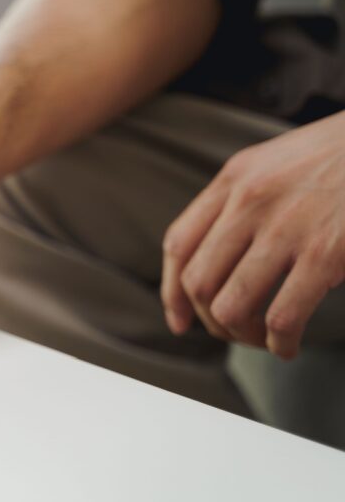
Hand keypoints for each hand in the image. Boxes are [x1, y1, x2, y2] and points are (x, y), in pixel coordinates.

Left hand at [162, 111, 344, 357]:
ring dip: (241, 335)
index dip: (172, 291)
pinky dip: (279, 342)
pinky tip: (287, 346)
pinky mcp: (325, 253)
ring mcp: (285, 227)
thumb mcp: (273, 162)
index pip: (179, 244)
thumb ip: (240, 200)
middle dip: (210, 319)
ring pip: (231, 305)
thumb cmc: (339, 156)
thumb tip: (217, 260)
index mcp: (233, 179)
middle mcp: (248, 201)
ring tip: (262, 339)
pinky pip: (282, 317)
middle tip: (234, 330)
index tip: (180, 320)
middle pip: (198, 281)